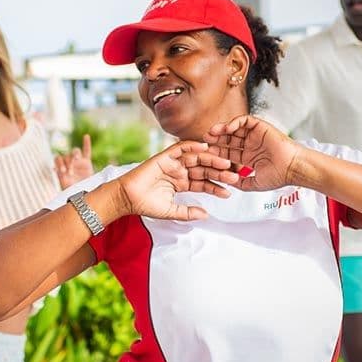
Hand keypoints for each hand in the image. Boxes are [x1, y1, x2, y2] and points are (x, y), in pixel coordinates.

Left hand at [55, 134, 93, 188]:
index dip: (60, 163)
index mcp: (61, 166)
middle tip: (70, 172)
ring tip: (75, 159)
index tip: (63, 171)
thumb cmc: (72, 191)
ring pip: (75, 151)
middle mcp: (69, 162)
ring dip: (74, 155)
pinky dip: (86, 144)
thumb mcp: (64, 184)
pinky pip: (87, 151)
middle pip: (66, 155)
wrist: (83, 195)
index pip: (58, 158)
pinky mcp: (87, 162)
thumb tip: (54, 169)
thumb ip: (60, 176)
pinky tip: (86, 136)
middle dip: (67, 162)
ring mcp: (78, 161)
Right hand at [116, 141, 235, 220]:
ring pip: (196, 158)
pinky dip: (192, 146)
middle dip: (218, 172)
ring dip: (211, 159)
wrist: (128, 198)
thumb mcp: (172, 211)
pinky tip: (205, 147)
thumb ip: (188, 212)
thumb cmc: (146, 205)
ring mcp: (172, 163)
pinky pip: (180, 148)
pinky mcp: (164, 156)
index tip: (229, 191)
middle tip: (234, 175)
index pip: (203, 183)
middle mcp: (179, 171)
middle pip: (203, 169)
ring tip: (225, 163)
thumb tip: (206, 215)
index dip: (216, 187)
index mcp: (181, 183)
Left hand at [202, 115, 302, 191]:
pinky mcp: (261, 126)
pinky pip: (245, 121)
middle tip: (204, 141)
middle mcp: (251, 145)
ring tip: (211, 133)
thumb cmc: (278, 176)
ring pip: (234, 129)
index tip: (205, 155)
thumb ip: (240, 183)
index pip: (229, 153)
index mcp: (249, 157)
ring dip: (222, 130)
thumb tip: (226, 183)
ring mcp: (255, 136)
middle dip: (216, 140)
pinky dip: (234, 123)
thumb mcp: (254, 183)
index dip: (217, 153)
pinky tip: (226, 129)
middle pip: (229, 140)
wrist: (292, 168)